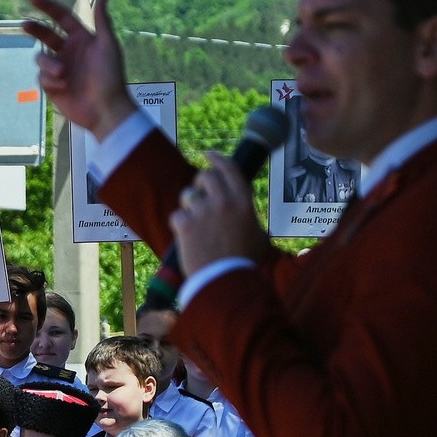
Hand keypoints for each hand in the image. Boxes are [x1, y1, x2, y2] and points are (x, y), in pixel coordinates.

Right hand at [22, 0, 138, 138]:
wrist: (105, 108)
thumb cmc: (110, 76)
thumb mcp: (108, 45)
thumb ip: (102, 20)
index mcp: (82, 39)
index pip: (62, 18)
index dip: (48, 7)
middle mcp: (69, 52)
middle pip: (46, 35)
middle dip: (35, 29)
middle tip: (25, 25)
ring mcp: (60, 69)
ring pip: (41, 58)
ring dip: (49, 64)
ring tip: (62, 73)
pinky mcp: (53, 86)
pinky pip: (42, 77)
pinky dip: (51, 80)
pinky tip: (63, 86)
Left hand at [168, 152, 268, 280]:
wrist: (226, 282)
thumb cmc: (244, 262)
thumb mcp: (259, 235)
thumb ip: (252, 219)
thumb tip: (251, 217)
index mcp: (243, 201)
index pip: (229, 168)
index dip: (217, 159)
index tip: (208, 155)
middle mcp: (224, 201)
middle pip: (205, 176)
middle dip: (199, 182)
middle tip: (199, 194)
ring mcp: (203, 212)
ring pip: (188, 195)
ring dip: (189, 206)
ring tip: (196, 224)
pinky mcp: (185, 224)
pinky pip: (177, 215)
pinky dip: (180, 226)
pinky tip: (187, 239)